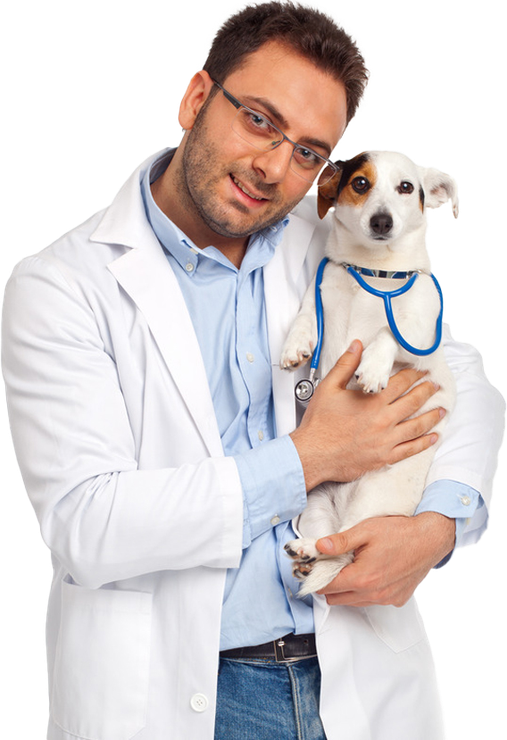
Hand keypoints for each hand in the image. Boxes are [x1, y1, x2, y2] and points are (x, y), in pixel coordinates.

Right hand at [290, 340, 444, 490]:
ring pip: (417, 426)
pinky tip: (433, 438)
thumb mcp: (329, 387)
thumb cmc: (319, 423)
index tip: (421, 370)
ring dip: (432, 416)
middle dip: (427, 391)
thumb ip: (346, 365)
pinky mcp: (384, 457)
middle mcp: (384, 419)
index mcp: (373, 401)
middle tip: (436, 386)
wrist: (313, 454)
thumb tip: (357, 345)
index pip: (401, 383)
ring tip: (442, 410)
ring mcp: (386, 440)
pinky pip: (410, 449)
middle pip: (413, 402)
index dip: (413, 375)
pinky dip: (424, 443)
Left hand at [315, 513, 455, 606]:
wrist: (430, 539)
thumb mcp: (365, 530)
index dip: (316, 576)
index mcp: (362, 578)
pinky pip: (371, 601)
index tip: (313, 567)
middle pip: (336, 598)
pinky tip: (370, 572)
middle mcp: (373, 594)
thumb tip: (319, 547)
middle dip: (329, 583)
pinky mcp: (396, 599)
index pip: (327, 586)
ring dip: (347, 588)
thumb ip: (340, 541)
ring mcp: (386, 599)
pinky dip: (365, 591)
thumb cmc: (399, 532)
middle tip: (331, 565)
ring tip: (352, 566)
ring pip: (353, 602)